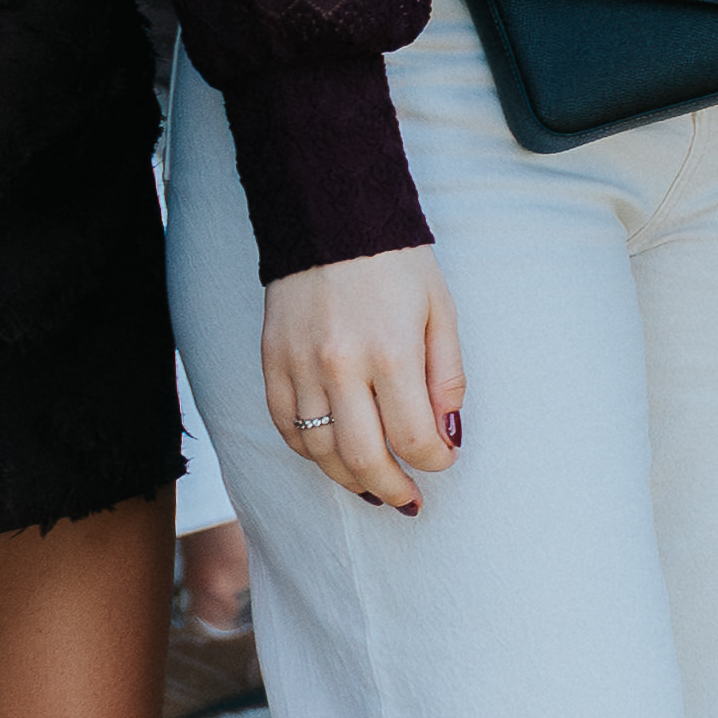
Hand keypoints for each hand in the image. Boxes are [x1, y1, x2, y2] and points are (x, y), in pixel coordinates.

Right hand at [254, 248, 463, 514]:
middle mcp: (340, 366)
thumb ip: (447, 377)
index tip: (444, 460)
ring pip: (318, 451)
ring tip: (373, 487)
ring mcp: (298, 366)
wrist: (329, 217)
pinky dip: (308, 451)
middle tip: (409, 500)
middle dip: (392, 487)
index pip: (412, 437)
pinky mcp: (270, 361)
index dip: (434, 460)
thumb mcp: (441, 311)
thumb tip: (447, 434)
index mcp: (391, 352)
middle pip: (362, 456)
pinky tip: (331, 457)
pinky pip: (285, 426)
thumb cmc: (397, 263)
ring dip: (349, 479)